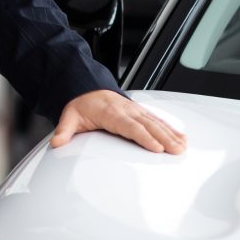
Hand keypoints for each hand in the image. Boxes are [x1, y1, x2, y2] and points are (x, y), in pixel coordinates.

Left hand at [52, 90, 186, 153]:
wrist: (87, 88)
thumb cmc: (82, 105)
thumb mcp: (69, 116)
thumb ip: (64, 131)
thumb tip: (57, 143)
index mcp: (111, 113)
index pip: (130, 127)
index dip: (144, 137)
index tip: (156, 148)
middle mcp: (127, 110)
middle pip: (148, 126)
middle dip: (164, 138)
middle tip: (176, 151)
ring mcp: (136, 110)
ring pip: (156, 122)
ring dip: (171, 134)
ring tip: (183, 147)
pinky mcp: (141, 112)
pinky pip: (158, 120)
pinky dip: (171, 128)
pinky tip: (182, 137)